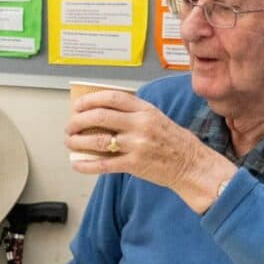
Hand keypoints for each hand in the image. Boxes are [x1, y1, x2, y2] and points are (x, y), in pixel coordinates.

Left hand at [66, 89, 234, 213]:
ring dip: (78, 141)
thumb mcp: (156, 118)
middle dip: (78, 121)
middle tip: (70, 126)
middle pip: (99, 116)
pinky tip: (77, 164)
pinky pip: (104, 164)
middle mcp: (140, 125)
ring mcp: (137, 145)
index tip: (77, 106)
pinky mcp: (135, 165)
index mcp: (145, 110)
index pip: (111, 97)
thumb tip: (99, 112)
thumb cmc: (173, 141)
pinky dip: (86, 164)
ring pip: (98, 140)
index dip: (89, 100)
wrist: (193, 166)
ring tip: (70, 142)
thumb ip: (132, 113)